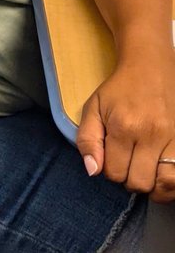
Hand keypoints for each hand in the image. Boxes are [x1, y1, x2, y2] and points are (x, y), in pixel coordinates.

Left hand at [77, 52, 174, 201]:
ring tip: (146, 173)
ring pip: (165, 184)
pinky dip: (171, 184)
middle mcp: (150, 134)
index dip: (110, 171)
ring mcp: (173, 138)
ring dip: (153, 185)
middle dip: (130, 180)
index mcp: (123, 126)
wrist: (150, 67)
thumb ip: (88, 139)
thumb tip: (93, 171)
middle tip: (129, 165)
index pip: (114, 172)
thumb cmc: (119, 89)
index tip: (112, 159)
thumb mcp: (93, 107)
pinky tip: (162, 175)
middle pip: (140, 182)